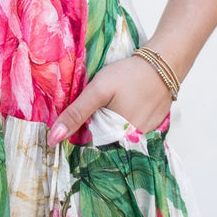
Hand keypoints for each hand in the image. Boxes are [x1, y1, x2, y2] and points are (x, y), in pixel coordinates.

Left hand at [47, 54, 173, 145]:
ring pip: (117, 139)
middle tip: (88, 116)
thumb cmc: (130, 75)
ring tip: (105, 111)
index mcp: (118, 138)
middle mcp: (133, 144)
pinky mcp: (152, 129)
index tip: (66, 135)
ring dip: (107, 130)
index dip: (78, 142)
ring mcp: (145, 137)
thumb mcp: (98, 90)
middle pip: (105, 146)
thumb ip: (76, 113)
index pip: (91, 151)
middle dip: (92, 136)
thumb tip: (53, 138)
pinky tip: (119, 109)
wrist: (162, 64)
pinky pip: (130, 133)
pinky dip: (122, 125)